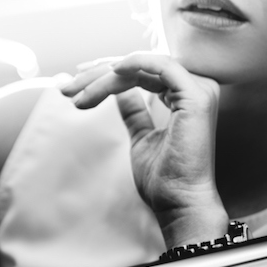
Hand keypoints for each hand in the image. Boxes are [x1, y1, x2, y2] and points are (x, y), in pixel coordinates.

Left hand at [59, 54, 227, 248]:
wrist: (178, 203)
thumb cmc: (163, 179)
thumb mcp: (141, 137)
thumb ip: (134, 112)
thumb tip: (119, 93)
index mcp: (184, 97)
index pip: (140, 72)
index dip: (105, 73)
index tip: (75, 84)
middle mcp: (196, 88)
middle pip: (139, 67)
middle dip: (97, 74)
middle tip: (66, 88)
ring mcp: (199, 90)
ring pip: (143, 67)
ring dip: (105, 76)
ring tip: (79, 94)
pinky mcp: (196, 97)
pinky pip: (163, 66)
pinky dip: (136, 63)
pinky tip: (111, 71)